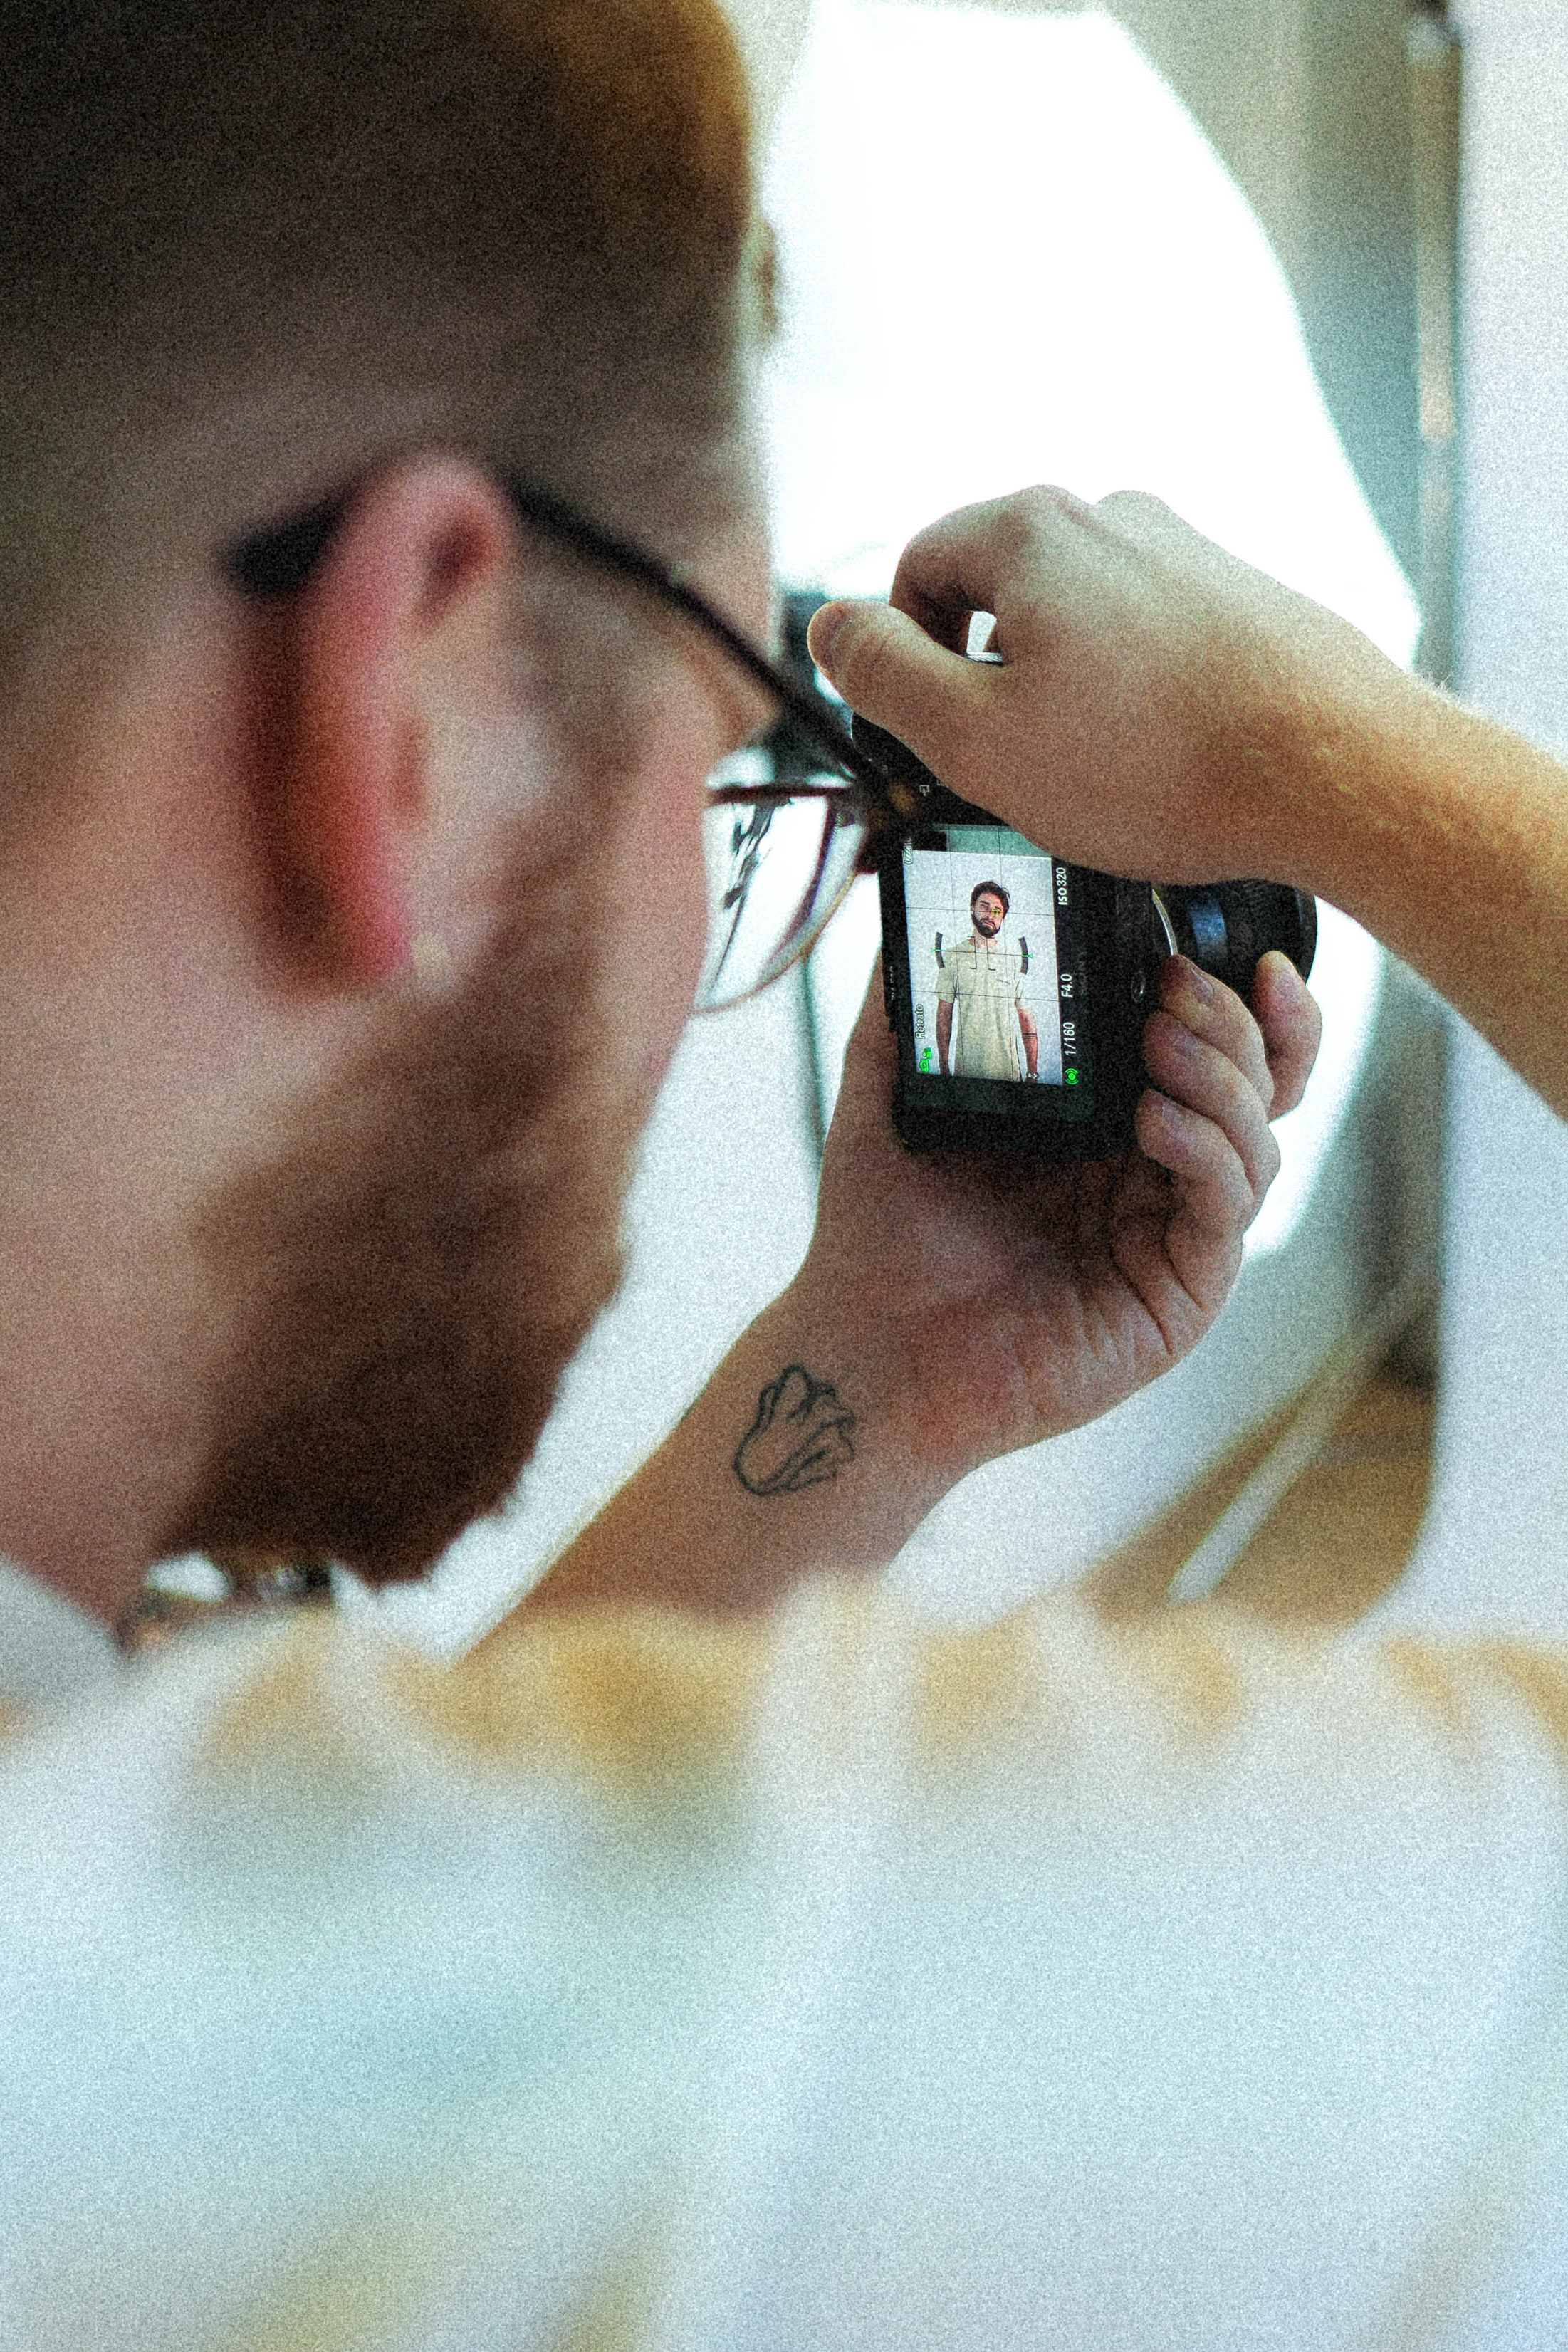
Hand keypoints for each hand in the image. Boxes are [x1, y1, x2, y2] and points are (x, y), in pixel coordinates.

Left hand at [793, 950, 1319, 1486]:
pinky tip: (1157, 1120)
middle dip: (1234, 1021)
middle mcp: (1158, 1175)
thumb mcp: (892, 1089)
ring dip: (1224, 1078)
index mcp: (1112, 1122)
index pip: (1217, 1047)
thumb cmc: (881, 1231)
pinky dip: (1210, 1154)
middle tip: (1175, 986)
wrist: (869, 1343)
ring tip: (1160, 1044)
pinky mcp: (1179, 1297)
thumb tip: (917, 901)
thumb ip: (916, 998)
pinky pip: (1229, 1211)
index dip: (1242, 996)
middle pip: (1261, 1083)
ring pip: (1258, 1139)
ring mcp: (1174, 1236)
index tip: (1232, 946)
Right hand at [806, 486, 1410, 888]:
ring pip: (1076, 623)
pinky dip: (1134, 700)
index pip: (915, 571)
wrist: (1337, 770)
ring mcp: (1184, 552)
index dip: (902, 660)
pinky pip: (1149, 645)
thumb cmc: (1157, 763)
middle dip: (985, 679)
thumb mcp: (973, 738)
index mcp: (1027, 531)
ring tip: (1092, 779)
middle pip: (997, 592)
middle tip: (1006, 770)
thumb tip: (827, 628)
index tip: (929, 736)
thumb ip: (880, 677)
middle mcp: (1109, 517)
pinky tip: (1162, 766)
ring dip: (1061, 694)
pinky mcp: (1242, 600)